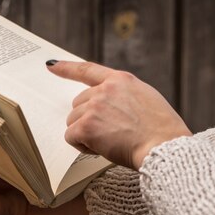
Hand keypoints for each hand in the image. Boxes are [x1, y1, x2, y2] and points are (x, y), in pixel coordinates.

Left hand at [48, 61, 191, 169]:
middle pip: (78, 104)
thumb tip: (108, 106)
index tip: (51, 65)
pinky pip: (71, 137)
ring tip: (110, 141)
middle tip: (109, 133)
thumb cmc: (161, 131)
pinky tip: (100, 148)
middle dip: (87, 120)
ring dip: (85, 134)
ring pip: (73, 122)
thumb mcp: (146, 99)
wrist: (163, 146)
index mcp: (121, 80)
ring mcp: (94, 106)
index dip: (67, 68)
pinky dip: (82, 146)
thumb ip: (123, 96)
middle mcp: (105, 89)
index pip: (87, 70)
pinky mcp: (86, 126)